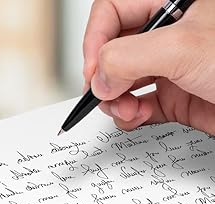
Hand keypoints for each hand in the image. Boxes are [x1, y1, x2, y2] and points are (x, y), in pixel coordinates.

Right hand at [83, 0, 214, 134]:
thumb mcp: (183, 47)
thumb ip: (128, 57)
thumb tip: (99, 77)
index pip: (114, 9)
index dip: (96, 40)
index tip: (95, 70)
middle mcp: (173, 30)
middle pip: (114, 48)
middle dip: (106, 77)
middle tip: (110, 95)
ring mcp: (173, 64)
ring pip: (123, 80)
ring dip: (116, 101)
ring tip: (127, 110)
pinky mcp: (177, 95)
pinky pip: (139, 104)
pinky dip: (131, 116)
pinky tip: (137, 117)